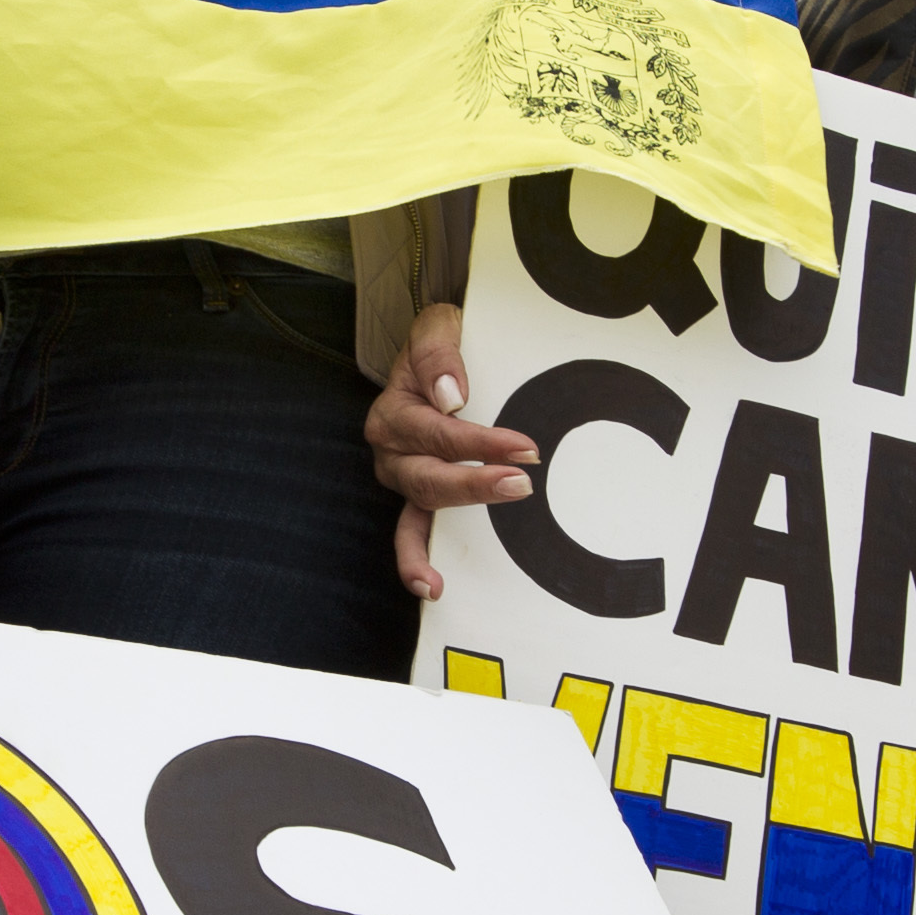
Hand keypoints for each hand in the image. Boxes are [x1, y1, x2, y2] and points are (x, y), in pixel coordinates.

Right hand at [367, 301, 536, 597]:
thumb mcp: (436, 327)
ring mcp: (402, 476)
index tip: (524, 447)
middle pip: (429, 474)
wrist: (432, 356)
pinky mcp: (416, 495)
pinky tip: (433, 587)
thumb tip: (451, 395)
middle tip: (522, 482)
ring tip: (494, 521)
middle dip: (476, 482)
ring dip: (462, 511)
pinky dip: (415, 560)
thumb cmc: (438, 346)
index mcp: (394, 409)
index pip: (437, 431)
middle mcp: (391, 448)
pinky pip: (409, 533)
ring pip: (423, 502)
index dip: (480, 443)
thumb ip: (438, 353)